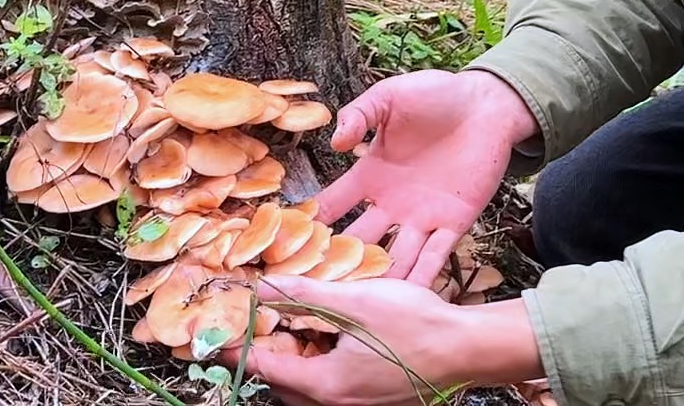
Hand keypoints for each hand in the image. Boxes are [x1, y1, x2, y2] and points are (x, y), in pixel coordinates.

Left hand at [222, 275, 542, 405]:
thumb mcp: (353, 300)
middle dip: (269, 357)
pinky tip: (334, 342)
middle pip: (284, 385)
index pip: (266, 368)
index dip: (239, 349)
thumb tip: (263, 289)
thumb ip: (304, 295)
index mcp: (326, 386)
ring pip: (308, 391)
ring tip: (299, 331)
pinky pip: (333, 391)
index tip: (216, 337)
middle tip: (262, 326)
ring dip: (297, 364)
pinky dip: (322, 370)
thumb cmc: (414, 324)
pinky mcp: (376, 405)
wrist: (467, 350)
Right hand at [313, 70, 538, 286]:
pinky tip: (407, 300)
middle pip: (359, 240)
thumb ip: (359, 113)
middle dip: (338, 264)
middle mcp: (392, 202)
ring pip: (394, 256)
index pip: (334, 203)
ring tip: (356, 306)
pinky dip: (422, 277)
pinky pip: (435, 255)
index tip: (284, 244)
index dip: (312, 222)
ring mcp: (422, 216)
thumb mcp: (389, 98)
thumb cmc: (436, 95)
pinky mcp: (454, 222)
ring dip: (378, 279)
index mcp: (372, 174)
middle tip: (313, 291)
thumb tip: (336, 141)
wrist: (486, 105)